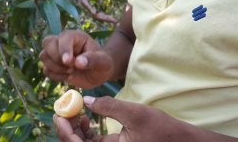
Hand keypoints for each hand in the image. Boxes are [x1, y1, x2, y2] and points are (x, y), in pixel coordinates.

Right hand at [39, 30, 113, 88]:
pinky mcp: (54, 66)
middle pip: (47, 42)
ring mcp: (56, 54)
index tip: (68, 62)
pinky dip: (55, 76)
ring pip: (43, 56)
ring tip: (71, 72)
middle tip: (71, 67)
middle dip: (56, 58)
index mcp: (76, 36)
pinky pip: (46, 70)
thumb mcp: (103, 62)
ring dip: (55, 68)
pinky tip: (68, 77)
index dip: (64, 49)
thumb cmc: (103, 63)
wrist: (99, 73)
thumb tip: (78, 62)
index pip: (63, 38)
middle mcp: (63, 42)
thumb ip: (93, 60)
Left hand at [53, 96, 237, 141]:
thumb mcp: (134, 113)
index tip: (59, 114)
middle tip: (62, 109)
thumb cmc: (160, 129)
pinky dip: (85, 130)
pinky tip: (85, 116)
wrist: (178, 140)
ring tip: (74, 109)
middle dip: (66, 128)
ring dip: (74, 128)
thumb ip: (109, 106)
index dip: (65, 131)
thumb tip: (86, 100)